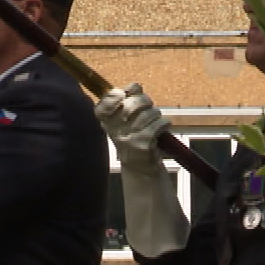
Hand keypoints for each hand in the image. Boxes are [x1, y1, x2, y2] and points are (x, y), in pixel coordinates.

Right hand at [97, 84, 188, 257]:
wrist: (143, 179)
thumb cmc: (138, 149)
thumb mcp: (129, 126)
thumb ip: (129, 105)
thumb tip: (134, 85)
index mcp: (108, 127)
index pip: (101, 107)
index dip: (112, 97)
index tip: (122, 94)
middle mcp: (114, 134)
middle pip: (130, 103)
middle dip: (144, 102)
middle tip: (148, 109)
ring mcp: (127, 141)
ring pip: (146, 113)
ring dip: (156, 115)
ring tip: (156, 124)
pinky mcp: (142, 147)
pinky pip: (156, 125)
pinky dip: (163, 124)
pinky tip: (163, 130)